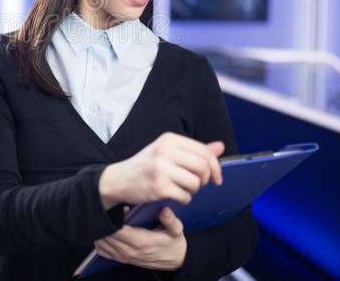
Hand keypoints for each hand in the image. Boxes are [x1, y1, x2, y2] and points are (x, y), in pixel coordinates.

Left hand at [94, 207, 186, 270]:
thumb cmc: (173, 243)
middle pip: (107, 235)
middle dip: (105, 221)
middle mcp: (129, 251)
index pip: (117, 230)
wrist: (175, 261)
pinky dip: (100, 241)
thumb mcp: (176, 230)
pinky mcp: (122, 259)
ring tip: (108, 219)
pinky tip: (106, 232)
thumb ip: (170, 220)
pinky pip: (103, 251)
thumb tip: (165, 210)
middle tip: (109, 210)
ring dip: (102, 231)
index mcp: (140, 241)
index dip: (112, 217)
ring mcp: (124, 257)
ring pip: (102, 243)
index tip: (114, 208)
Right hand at [99, 132, 223, 209]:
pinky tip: (173, 195)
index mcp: (169, 139)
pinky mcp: (158, 187)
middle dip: (205, 180)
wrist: (119, 180)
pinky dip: (183, 199)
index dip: (216, 167)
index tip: (216, 178)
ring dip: (193, 191)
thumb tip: (220, 146)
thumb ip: (194, 151)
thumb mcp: (168, 152)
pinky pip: (185, 196)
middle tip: (198, 184)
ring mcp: (161, 169)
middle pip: (203, 167)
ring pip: (195, 183)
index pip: (204, 151)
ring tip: (182, 188)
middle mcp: (165, 151)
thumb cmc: (146, 166)